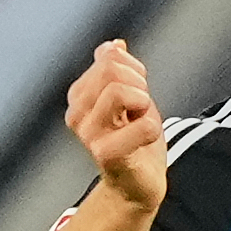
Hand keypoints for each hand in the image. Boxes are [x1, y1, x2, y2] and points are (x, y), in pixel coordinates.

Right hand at [64, 40, 166, 213]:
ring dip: (144, 105)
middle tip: (140, 110)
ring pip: (120, 91)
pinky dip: (153, 129)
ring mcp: (89, 134)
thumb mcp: (130, 98)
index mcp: (80, 96)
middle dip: (139, 84)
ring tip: (140, 123)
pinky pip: (143, 126)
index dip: (134, 71)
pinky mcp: (105, 155)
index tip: (137, 93)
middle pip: (112, 70)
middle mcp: (77, 113)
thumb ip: (119, 71)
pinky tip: (145, 140)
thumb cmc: (135, 141)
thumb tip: (114, 45)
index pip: (110, 58)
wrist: (138, 185)